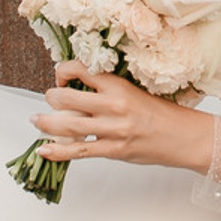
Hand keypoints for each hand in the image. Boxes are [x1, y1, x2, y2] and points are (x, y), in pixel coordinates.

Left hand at [33, 61, 213, 172]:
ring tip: (36, 120)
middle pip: (65, 98)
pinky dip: (57, 151)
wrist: (183, 136)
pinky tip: (44, 150)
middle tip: (50, 100)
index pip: (79, 69)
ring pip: (66, 125)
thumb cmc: (160, 113)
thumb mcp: (134, 91)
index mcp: (118, 85)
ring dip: (45, 123)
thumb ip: (107, 91)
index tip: (61, 78)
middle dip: (51, 98)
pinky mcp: (113, 150)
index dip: (62, 72)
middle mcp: (112, 105)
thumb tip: (77, 90)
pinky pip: (78, 151)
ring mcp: (112, 129)